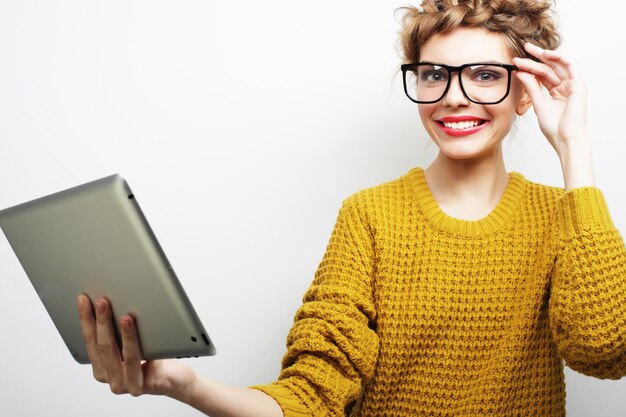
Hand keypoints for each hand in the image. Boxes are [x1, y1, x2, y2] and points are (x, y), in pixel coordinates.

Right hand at [77, 295, 196, 399]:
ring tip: (126, 317)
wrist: (175, 380)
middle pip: (104, 348)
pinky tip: (149, 335)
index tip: (83, 300)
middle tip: (102, 302)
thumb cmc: (152, 359)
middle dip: (102, 322)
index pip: (90, 342)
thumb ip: (119, 333)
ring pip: (125, 356)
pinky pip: (147, 363)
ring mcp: (128, 384)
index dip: (85, 320)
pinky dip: (146, 347)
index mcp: (103, 369)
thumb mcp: (131, 344)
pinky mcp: (146, 386)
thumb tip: (112, 303)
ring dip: (125, 335)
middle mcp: (112, 379)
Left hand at [513, 42, 587, 154]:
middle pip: (550, 66)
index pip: (542, 74)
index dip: (529, 67)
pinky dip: (559, 57)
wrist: (565, 139)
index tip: (516, 62)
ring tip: (531, 49)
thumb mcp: (538, 103)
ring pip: (558, 64)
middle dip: (537, 56)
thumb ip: (531, 87)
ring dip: (545, 55)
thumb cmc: (554, 127)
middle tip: (523, 47)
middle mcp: (565, 86)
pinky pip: (571, 65)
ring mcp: (573, 85)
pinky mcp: (579, 85)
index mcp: (556, 92)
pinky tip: (546, 54)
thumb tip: (520, 72)